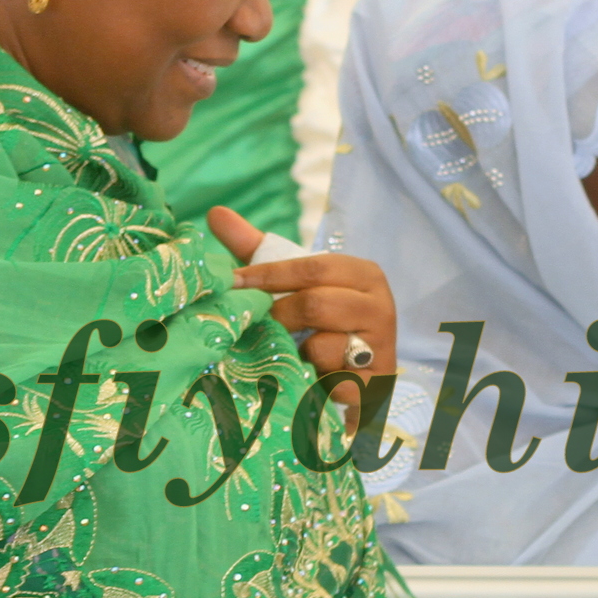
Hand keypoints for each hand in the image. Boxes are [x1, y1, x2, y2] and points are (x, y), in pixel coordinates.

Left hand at [206, 206, 397, 421]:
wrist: (356, 378)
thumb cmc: (319, 322)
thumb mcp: (293, 284)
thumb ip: (257, 250)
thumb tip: (215, 213)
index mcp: (363, 274)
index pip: (312, 266)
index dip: (268, 275)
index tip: (232, 283)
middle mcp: (380, 306)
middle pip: (315, 304)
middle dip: (279, 316)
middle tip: (255, 325)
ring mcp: (381, 347)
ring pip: (321, 345)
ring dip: (296, 351)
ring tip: (291, 351)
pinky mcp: (374, 385)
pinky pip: (327, 380)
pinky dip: (309, 379)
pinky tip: (308, 376)